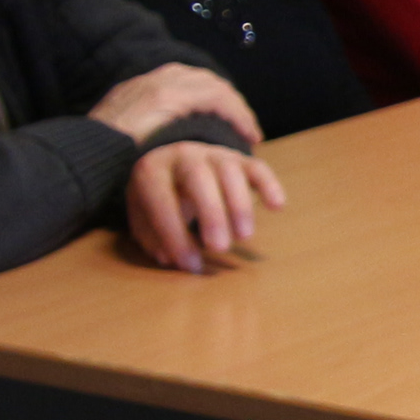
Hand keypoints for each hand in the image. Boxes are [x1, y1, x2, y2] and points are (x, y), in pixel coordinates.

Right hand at [89, 62, 262, 147]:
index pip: (184, 83)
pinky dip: (237, 115)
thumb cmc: (98, 154)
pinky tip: (247, 134)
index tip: (222, 118)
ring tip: (250, 132)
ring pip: (215, 88)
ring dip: (237, 110)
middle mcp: (153, 78)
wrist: (86, 151)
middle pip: (203, 80)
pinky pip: (217, 99)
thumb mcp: (118, 138)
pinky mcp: (172, 97)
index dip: (208, 99)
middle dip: (227, 101)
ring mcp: (162, 84)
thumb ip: (139, 135)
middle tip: (244, 124)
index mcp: (140, 86)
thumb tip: (151, 148)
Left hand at [126, 139, 285, 274]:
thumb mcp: (141, 214)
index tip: (190, 265)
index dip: (175, 234)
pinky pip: (257, 167)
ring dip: (240, 205)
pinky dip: (269, 185)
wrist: (170, 160)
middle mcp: (183, 156)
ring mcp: (214, 154)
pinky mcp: (239, 159)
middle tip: (220, 248)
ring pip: (230, 171)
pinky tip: (277, 207)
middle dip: (211, 214)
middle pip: (199, 178)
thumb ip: (152, 236)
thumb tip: (171, 257)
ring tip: (244, 237)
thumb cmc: (157, 196)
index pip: (161, 200)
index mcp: (151, 170)